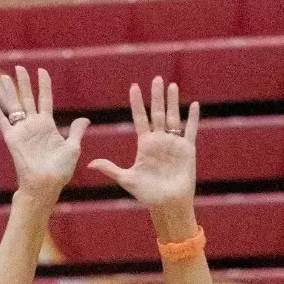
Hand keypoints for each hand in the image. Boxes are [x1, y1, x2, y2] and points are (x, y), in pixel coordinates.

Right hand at [0, 66, 87, 202]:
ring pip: (14, 106)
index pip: (45, 99)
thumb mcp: (73, 148)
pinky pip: (2, 121)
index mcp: (48, 126)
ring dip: (9, 91)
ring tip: (4, 77)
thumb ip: (76, 132)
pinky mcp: (12, 139)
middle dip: (24, 83)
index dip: (43, 85)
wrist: (45, 184)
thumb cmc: (60, 170)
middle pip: (27, 98)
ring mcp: (22, 131)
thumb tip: (85, 119)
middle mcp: (33, 125)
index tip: (42, 71)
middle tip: (19, 68)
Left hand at [88, 76, 198, 210]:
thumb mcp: (127, 179)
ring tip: (171, 85)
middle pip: (157, 113)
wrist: (168, 204)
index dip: (137, 103)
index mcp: (145, 145)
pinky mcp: (187, 150)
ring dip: (172, 102)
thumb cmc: (147, 194)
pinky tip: (194, 104)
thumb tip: (89, 164)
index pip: (140, 118)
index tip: (134, 87)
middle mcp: (159, 141)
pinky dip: (193, 118)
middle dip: (156, 96)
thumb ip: (110, 168)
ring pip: (173, 117)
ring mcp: (173, 144)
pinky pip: (190, 130)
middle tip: (156, 78)